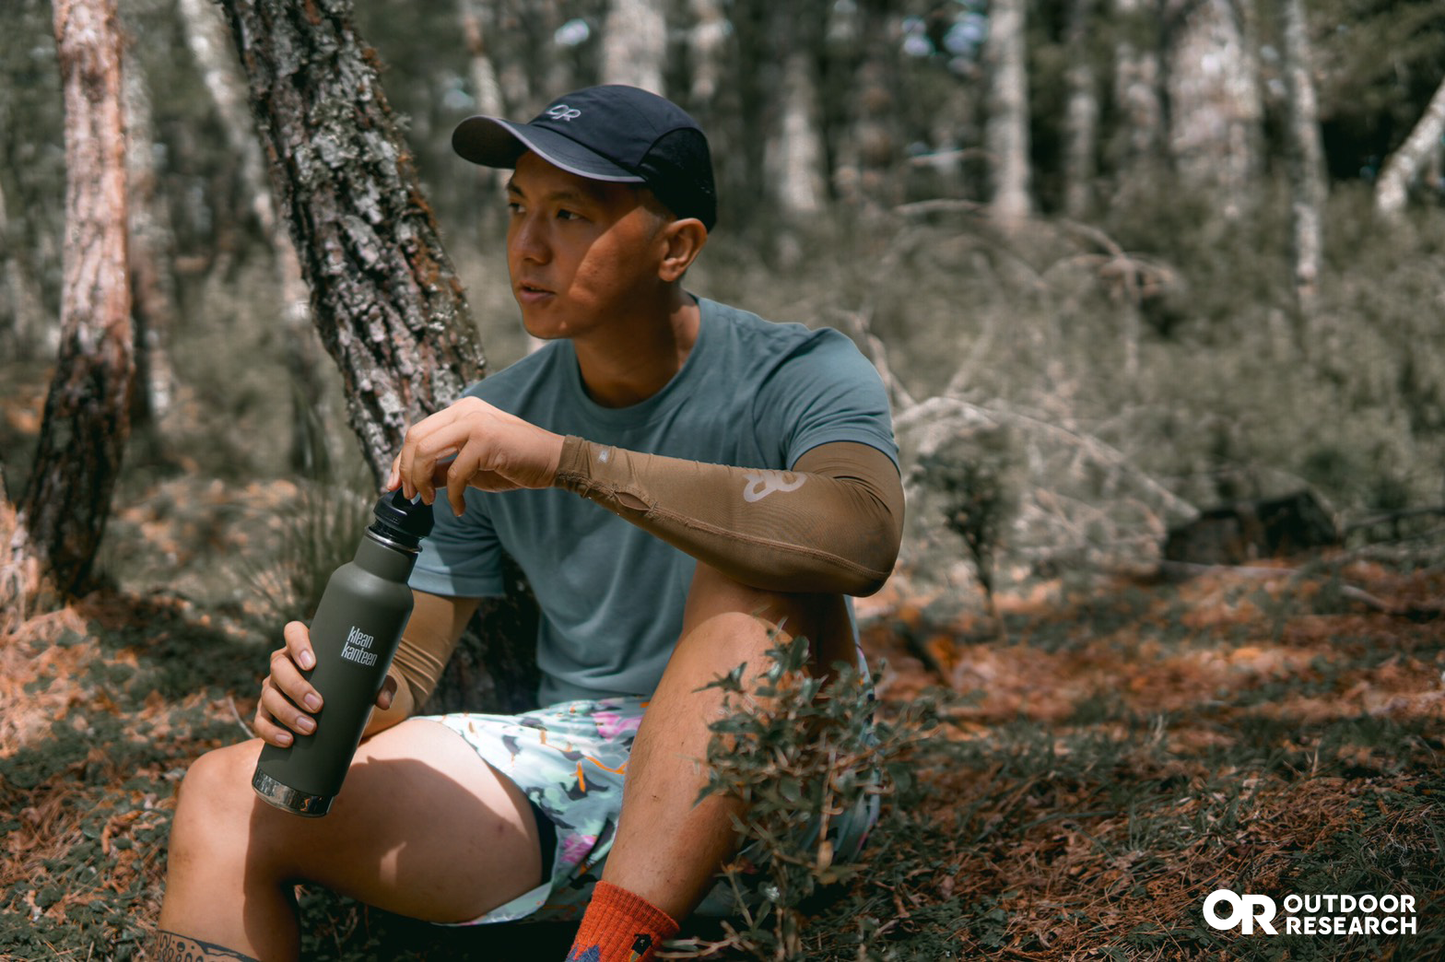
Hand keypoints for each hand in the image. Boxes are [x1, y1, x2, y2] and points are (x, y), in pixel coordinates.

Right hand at [253, 621, 397, 746]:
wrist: (341, 706)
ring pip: (269, 696)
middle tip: (318, 705)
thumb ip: (382, 686)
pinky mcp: (268, 712)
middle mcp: (284, 663)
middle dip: (297, 687)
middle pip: (278, 667)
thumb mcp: (371, 681)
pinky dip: (271, 732)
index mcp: (305, 646)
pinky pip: (260, 721)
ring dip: (287, 713)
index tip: (312, 663)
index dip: (298, 644)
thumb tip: (384, 702)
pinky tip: (287, 741)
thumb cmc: (354, 683)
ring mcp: (272, 687)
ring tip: (310, 728)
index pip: (293, 632)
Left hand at [386, 396, 564, 515]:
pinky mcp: (486, 439)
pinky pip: (454, 473)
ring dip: (422, 482)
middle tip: (413, 497)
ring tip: (432, 501)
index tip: (394, 486)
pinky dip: (453, 497)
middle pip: (414, 438)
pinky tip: (460, 508)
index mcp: (460, 411)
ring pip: (426, 451)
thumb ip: (443, 467)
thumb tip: (413, 482)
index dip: (399, 461)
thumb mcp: (471, 466)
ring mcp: (475, 422)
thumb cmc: (515, 463)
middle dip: (406, 472)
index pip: (417, 432)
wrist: (555, 461)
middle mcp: (465, 410)